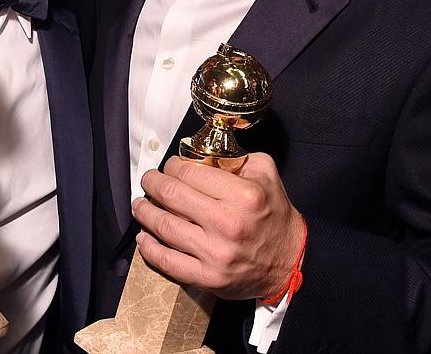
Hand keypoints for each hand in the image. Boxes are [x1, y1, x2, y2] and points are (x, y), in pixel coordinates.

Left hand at [133, 153, 304, 299]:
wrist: (290, 261)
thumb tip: (203, 152)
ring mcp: (216, 254)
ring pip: (164, 227)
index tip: (169, 167)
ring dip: (145, 213)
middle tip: (148, 181)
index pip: (189, 173)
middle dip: (152, 184)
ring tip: (140, 205)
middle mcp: (228, 224)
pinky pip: (168, 262)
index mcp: (243, 195)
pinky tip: (144, 238)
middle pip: (171, 196)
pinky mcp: (209, 278)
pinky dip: (149, 249)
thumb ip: (236, 157)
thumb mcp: (266, 174)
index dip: (172, 166)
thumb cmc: (275, 216)